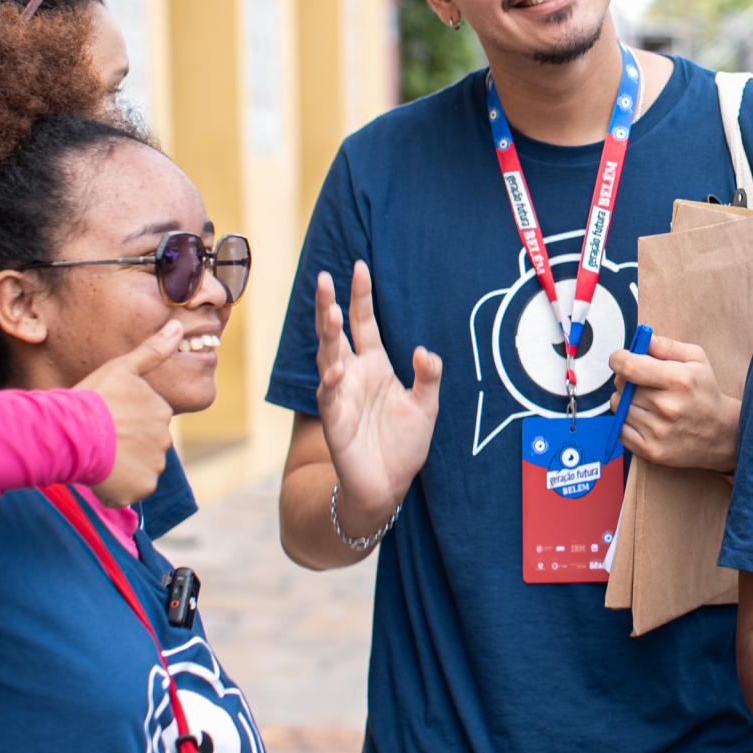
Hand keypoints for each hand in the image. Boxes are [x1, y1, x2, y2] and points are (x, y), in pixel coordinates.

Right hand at [81, 319, 181, 507]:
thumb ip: (153, 350)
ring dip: (122, 468)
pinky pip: (131, 491)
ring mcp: (155, 464)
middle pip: (145, 447)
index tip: (106, 421)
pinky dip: (118, 489)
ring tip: (97, 456)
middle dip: (125, 446)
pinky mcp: (141, 488)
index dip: (123, 424)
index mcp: (163, 411)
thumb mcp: (122, 368)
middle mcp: (165, 438)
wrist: (70, 431)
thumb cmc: (92, 398)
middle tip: (99, 440)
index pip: (148, 423)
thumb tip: (180, 326)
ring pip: (139, 469)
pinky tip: (100, 475)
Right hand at [314, 262, 440, 539]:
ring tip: (331, 313)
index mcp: (375, 366)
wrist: (388, 486)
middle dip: (330, 306)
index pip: (365, 324)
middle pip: (338, 334)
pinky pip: (329, 397)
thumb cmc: (403, 443)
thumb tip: (425, 352)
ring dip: (328, 337)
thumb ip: (428, 376)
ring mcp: (341, 397)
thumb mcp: (427, 405)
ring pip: (328, 358)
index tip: (358, 267)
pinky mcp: (335, 422)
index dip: (361, 296)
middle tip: (324, 277)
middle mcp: (353, 375)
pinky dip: (331, 382)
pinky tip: (337, 367)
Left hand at [608, 335, 739, 471]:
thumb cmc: (706, 393)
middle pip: (622, 386)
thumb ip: (669, 347)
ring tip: (646, 401)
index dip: (618, 359)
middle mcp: (667, 407)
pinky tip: (644, 418)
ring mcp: (658, 431)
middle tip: (640, 381)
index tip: (620, 359)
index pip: (630, 367)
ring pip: (618, 407)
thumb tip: (645, 338)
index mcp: (678, 380)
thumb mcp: (698, 360)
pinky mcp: (651, 450)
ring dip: (625, 401)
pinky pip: (621, 429)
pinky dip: (627, 422)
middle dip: (625, 379)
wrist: (721, 434)